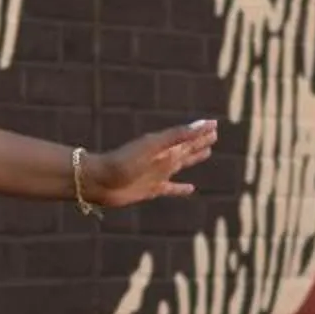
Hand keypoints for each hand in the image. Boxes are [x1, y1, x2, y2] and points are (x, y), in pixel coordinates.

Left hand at [87, 119, 218, 207]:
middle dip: (200, 142)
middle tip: (214, 135)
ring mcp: (157, 174)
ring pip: (181, 165)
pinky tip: (190, 189)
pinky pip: (171, 189)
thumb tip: (204, 124)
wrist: (99, 181)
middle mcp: (162, 158)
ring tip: (206, 153)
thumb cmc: (123, 161)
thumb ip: (177, 136)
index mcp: (163, 146)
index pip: (187, 136)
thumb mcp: (152, 146)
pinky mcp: (151, 190)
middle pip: (186, 149)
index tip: (215, 124)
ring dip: (193, 159)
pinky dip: (181, 189)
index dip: (201, 131)